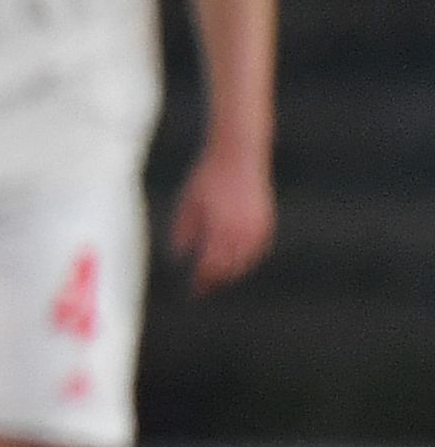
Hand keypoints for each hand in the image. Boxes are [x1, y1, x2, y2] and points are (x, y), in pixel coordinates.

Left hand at [168, 138, 274, 293]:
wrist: (238, 154)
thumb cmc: (207, 177)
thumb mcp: (187, 202)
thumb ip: (183, 230)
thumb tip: (179, 256)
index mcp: (220, 228)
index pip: (210, 267)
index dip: (202, 282)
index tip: (192, 293)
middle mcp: (241, 231)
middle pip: (228, 268)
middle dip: (215, 280)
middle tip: (202, 288)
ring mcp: (257, 227)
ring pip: (245, 261)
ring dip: (231, 272)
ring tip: (216, 278)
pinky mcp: (266, 221)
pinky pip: (257, 250)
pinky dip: (247, 260)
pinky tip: (236, 262)